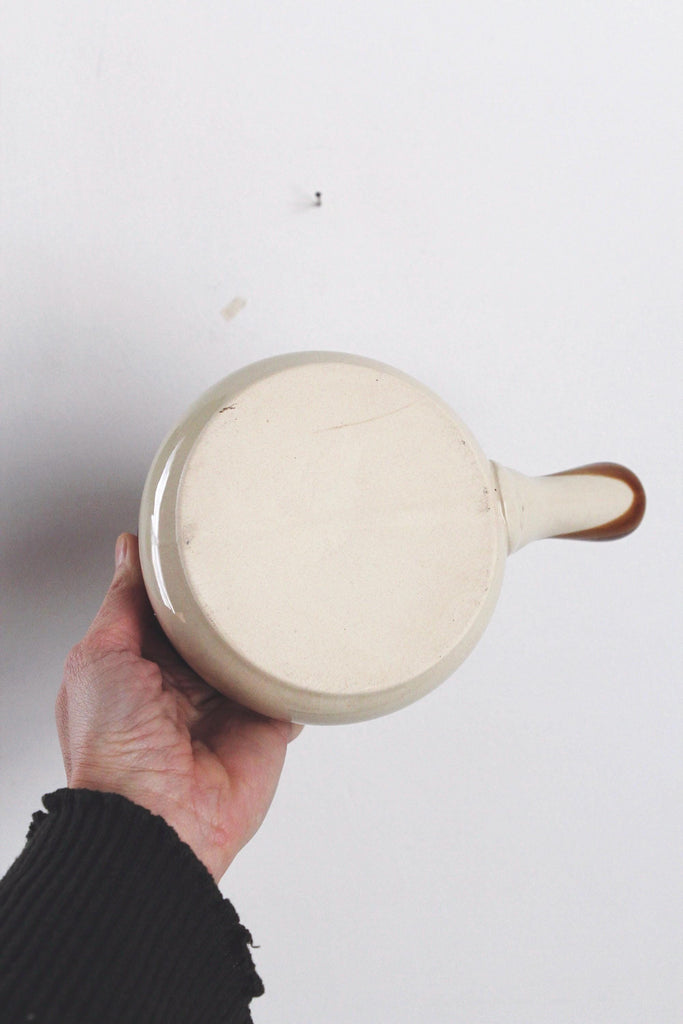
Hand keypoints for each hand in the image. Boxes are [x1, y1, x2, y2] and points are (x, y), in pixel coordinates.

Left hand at [56, 533, 301, 881]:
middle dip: (231, 597)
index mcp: (142, 665)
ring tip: (285, 585)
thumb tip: (128, 551)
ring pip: (254, 649)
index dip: (181, 576)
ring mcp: (229, 702)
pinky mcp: (267, 722)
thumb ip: (122, 603)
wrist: (155, 819)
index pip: (167, 607)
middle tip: (252, 552)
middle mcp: (186, 682)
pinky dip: (299, 666)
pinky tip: (309, 637)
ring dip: (267, 628)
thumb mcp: (99, 656)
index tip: (200, 538)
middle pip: (216, 624)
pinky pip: (289, 684)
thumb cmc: (112, 748)